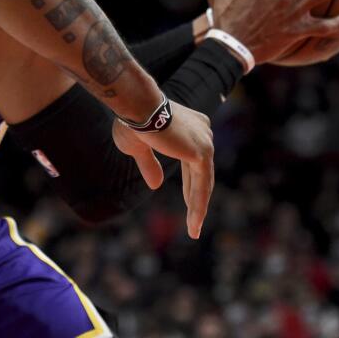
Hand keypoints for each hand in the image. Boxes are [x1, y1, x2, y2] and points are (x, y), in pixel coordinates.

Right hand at [112, 102, 212, 238]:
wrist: (136, 108)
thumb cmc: (132, 122)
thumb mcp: (139, 149)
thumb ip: (150, 165)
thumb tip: (156, 186)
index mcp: (192, 127)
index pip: (194, 162)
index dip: (191, 184)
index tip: (189, 202)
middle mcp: (203, 132)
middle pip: (201, 173)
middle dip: (196, 198)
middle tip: (194, 221)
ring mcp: (205, 142)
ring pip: (203, 182)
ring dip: (198, 208)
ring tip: (193, 230)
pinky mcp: (201, 153)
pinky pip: (202, 186)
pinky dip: (198, 205)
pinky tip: (194, 223)